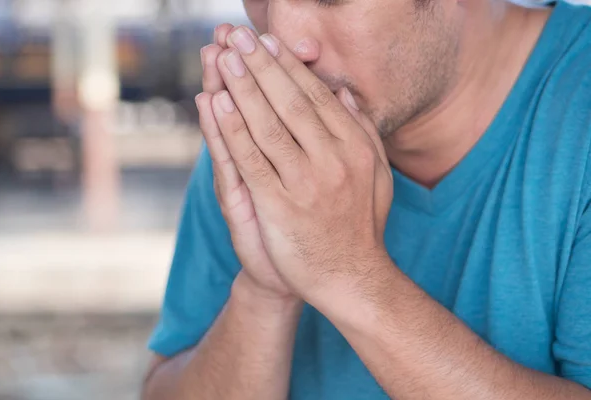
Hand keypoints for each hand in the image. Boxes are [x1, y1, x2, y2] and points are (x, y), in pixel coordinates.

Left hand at [207, 27, 393, 302]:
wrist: (351, 279)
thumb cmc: (360, 227)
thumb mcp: (376, 176)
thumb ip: (363, 133)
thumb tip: (346, 94)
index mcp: (354, 148)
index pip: (316, 97)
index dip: (288, 67)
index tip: (268, 43)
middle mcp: (332, 160)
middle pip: (290, 102)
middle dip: (260, 65)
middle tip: (237, 35)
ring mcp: (305, 183)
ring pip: (267, 125)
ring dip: (242, 88)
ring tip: (222, 56)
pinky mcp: (280, 206)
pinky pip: (251, 161)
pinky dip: (232, 130)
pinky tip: (216, 105)